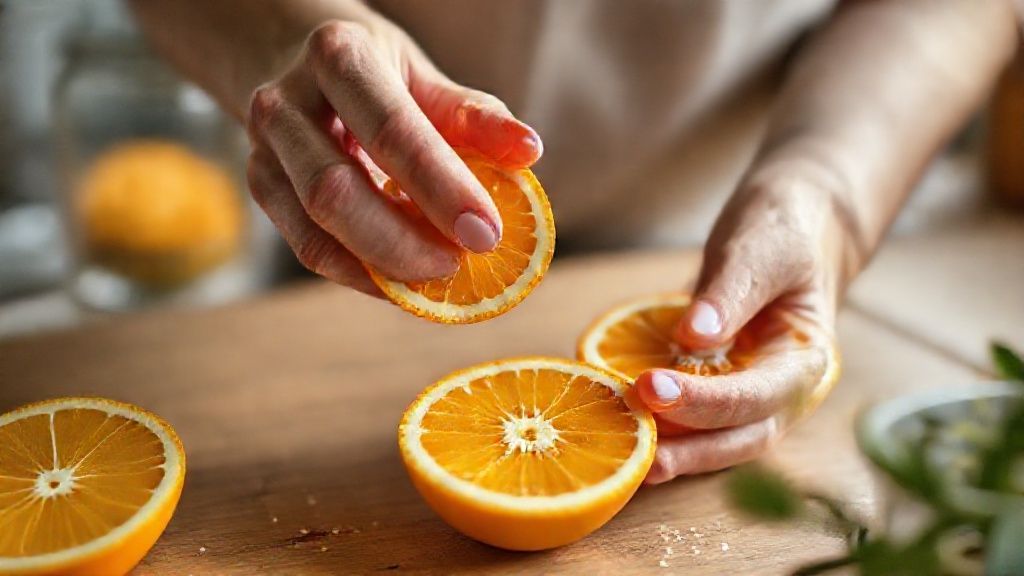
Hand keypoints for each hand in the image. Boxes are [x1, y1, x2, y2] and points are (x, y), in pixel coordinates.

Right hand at [245, 18, 541, 294]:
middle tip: (462, 262)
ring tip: (437, 272)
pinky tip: (403, 280)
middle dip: (405, 240)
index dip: (441, 188)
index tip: (487, 232)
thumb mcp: (424, 75)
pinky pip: (309, 249)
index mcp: (338, 57)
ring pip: (316, 228)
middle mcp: (286, 102)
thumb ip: (474, 115)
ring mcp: (264, 150)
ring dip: (384, 264)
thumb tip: (529, 152)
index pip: (391, 131)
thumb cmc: (373, 71)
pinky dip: (361, 274)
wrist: (286, 54)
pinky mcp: (260, 188)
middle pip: (337, 190)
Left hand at [635, 162, 851, 482]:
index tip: (649, 387)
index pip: (757, 395)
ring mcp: (758, 392)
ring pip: (722, 440)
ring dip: (678, 453)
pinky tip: (628, 433)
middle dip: (691, 449)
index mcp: (807, 358)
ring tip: (628, 462)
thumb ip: (730, 294)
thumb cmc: (782, 230)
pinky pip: (701, 418)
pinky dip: (670, 429)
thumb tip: (693, 337)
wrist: (795, 223)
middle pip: (742, 438)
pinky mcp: (727, 386)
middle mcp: (787, 389)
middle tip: (636, 455)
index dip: (704, 400)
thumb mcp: (760, 250)